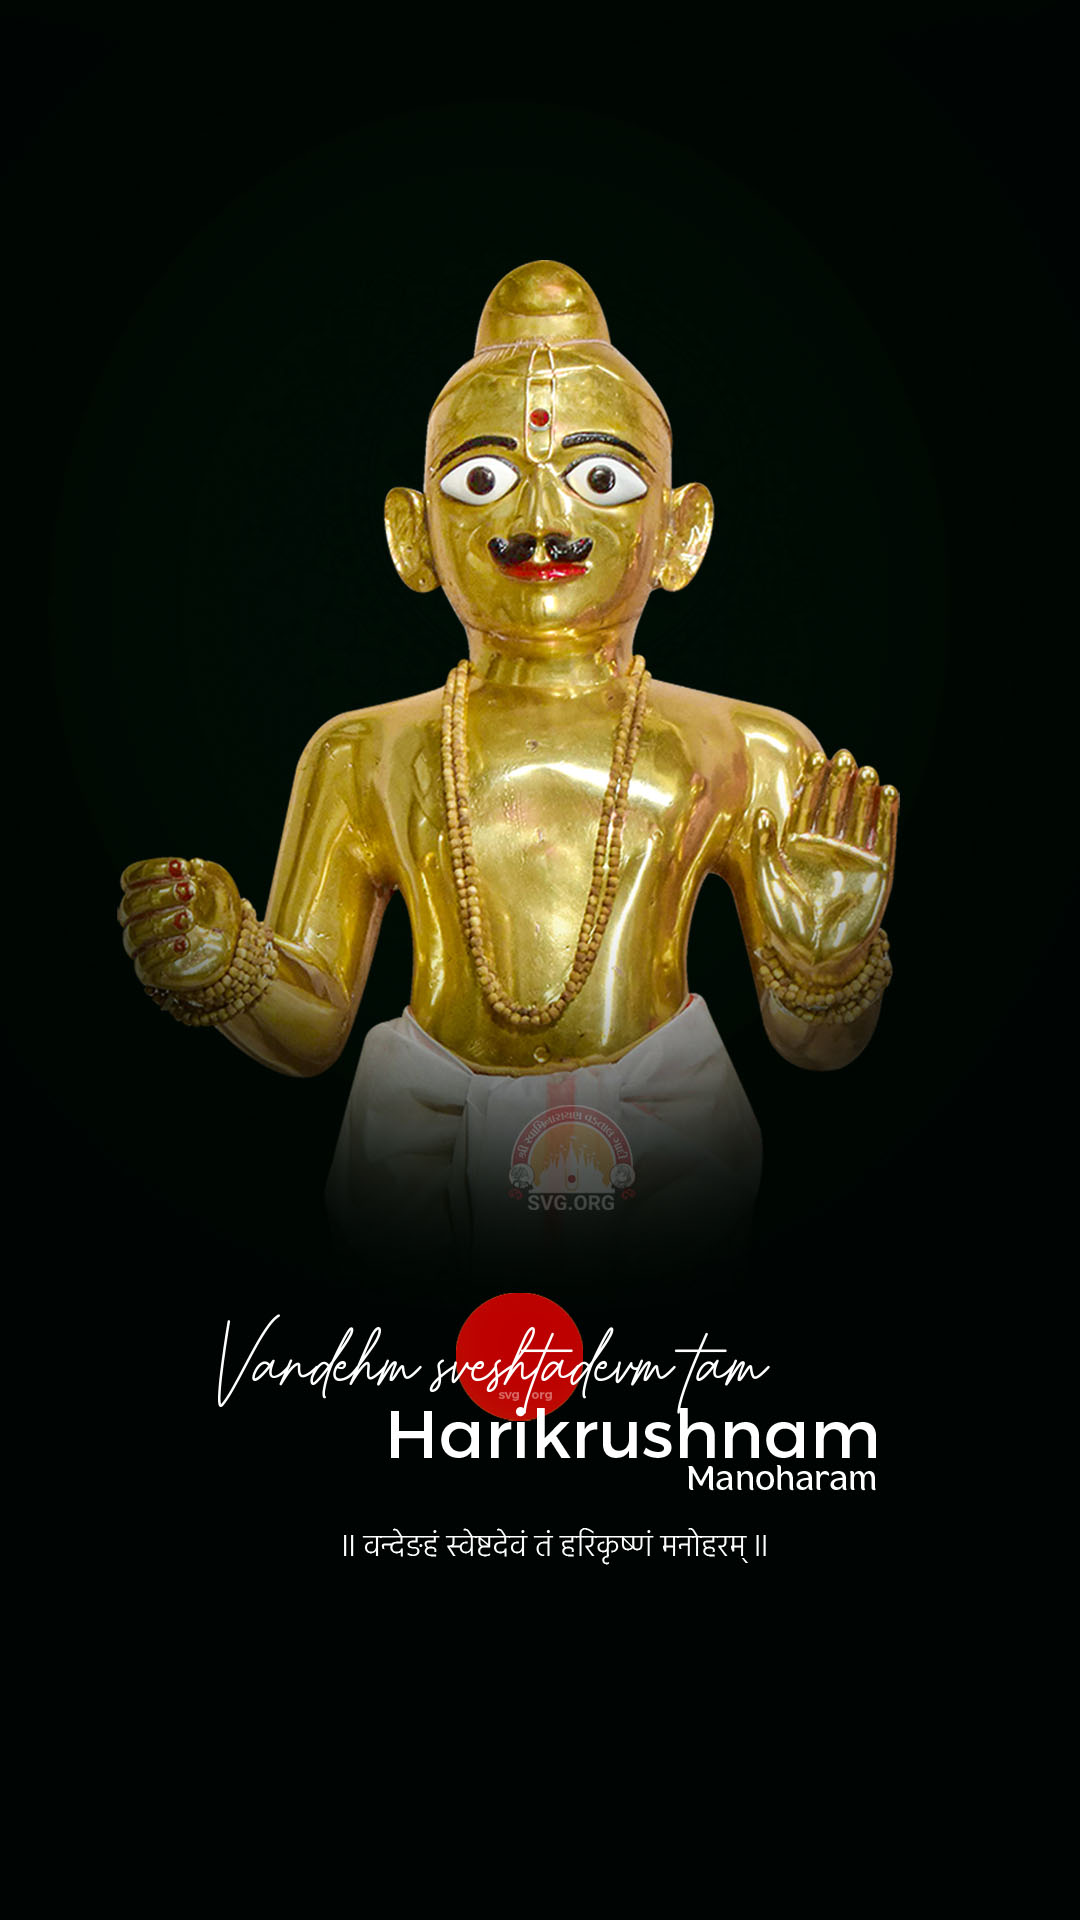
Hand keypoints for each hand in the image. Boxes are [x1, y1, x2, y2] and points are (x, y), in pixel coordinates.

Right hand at [118, 857, 241, 990]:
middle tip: (189, 890)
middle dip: (160, 895)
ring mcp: (143, 946)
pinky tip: (185, 943)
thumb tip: (196, 866)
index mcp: (147, 893)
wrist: (232, 950)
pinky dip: (164, 952)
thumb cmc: (218, 912)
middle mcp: (138, 919)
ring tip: (189, 917)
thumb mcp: (218, 887)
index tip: (182, 867)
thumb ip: (208, 874)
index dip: (153, 870)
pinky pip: (146, 963)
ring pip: (137, 933)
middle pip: (131, 905)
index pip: (133, 878)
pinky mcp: (151, 972)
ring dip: (162, 923)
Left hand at [752, 751, 896, 976]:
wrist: (816, 956)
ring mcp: (854, 857)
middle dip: (839, 782)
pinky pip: (884, 837)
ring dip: (864, 794)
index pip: (807, 806)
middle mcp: (827, 848)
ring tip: (866, 771)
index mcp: (799, 847)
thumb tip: (761, 813)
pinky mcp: (877, 870)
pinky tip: (888, 793)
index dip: (812, 783)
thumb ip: (764, 848)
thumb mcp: (767, 882)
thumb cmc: (785, 922)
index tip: (814, 758)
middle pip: (835, 806)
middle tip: (843, 756)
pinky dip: (887, 816)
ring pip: (860, 817)